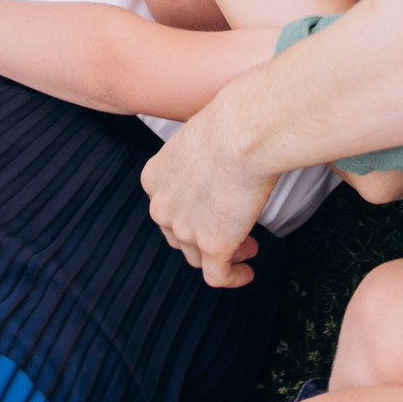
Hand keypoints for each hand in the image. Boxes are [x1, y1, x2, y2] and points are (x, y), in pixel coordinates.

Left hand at [140, 105, 275, 287]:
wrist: (242, 133)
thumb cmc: (230, 124)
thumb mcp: (202, 139)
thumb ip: (202, 159)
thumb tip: (223, 160)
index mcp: (154, 178)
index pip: (167, 207)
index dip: (190, 214)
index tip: (214, 210)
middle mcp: (162, 206)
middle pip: (179, 235)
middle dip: (205, 235)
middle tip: (234, 230)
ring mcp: (185, 229)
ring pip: (198, 257)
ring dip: (222, 255)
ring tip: (247, 246)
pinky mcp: (212, 245)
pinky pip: (218, 276)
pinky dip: (233, 277)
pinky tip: (247, 273)